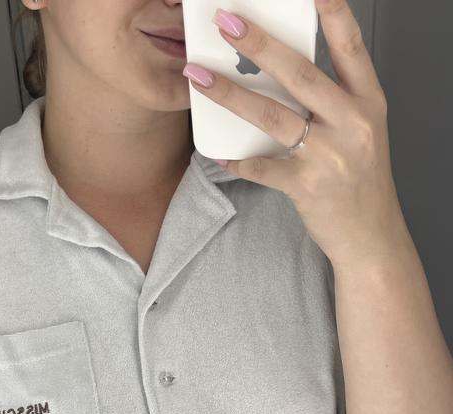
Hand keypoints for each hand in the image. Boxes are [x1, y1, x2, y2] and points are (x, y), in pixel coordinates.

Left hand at [183, 0, 406, 264]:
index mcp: (368, 102)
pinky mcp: (308, 186)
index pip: (350, 46)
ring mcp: (331, 155)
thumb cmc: (360, 180)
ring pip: (272, 116)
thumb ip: (331, 102)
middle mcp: (353, 122)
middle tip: (227, 23)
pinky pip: (262, 167)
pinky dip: (237, 160)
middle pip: (300, 73)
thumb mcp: (360, 131)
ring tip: (198, 77)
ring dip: (230, 94)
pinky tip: (218, 152)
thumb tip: (277, 75)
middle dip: (259, 44)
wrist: (370, 235)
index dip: (331, 13)